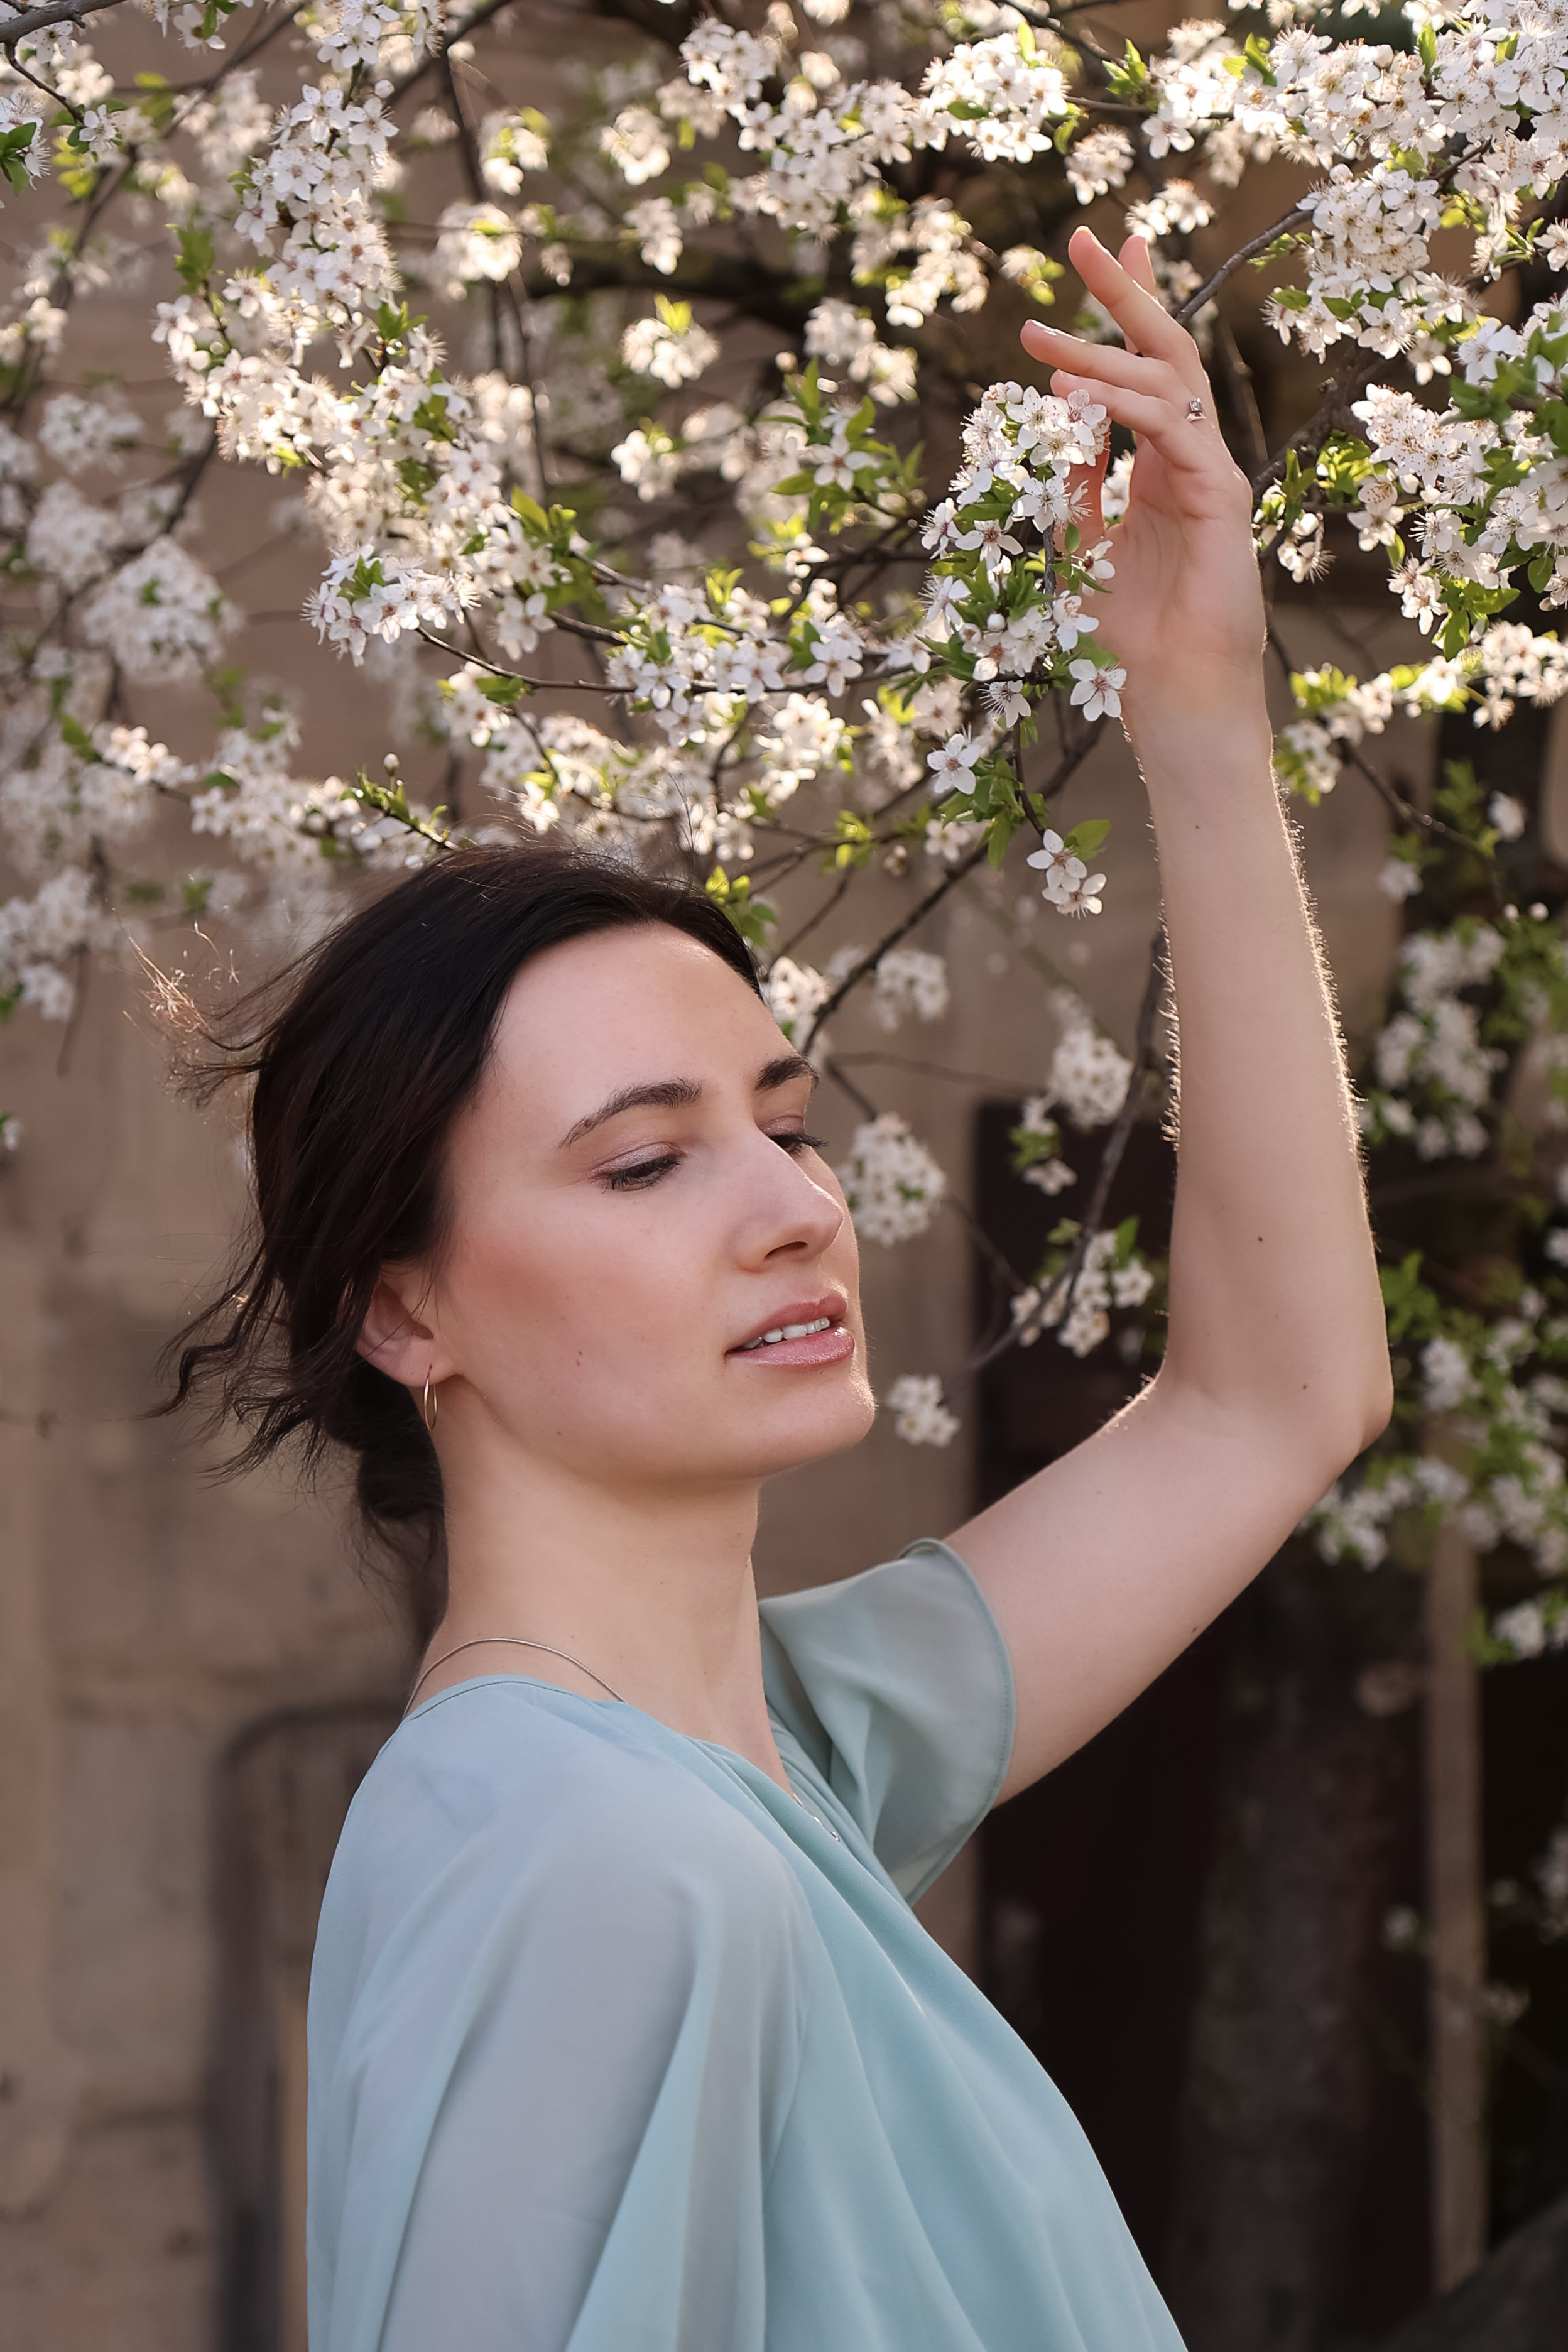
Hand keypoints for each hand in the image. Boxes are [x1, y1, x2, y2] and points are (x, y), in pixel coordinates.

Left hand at [1020, 227, 1266, 729]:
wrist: (1176, 695)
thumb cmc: (1132, 635)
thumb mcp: (1079, 545)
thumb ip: (1069, 484)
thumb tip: (1052, 415)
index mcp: (1160, 465)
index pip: (1146, 368)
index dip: (1124, 309)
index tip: (1097, 255)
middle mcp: (1190, 458)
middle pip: (1167, 350)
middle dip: (1126, 293)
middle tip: (1083, 239)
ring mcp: (1210, 473)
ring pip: (1165, 383)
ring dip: (1100, 354)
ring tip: (1038, 340)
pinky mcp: (1221, 498)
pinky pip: (1173, 432)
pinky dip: (1127, 408)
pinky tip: (1084, 396)